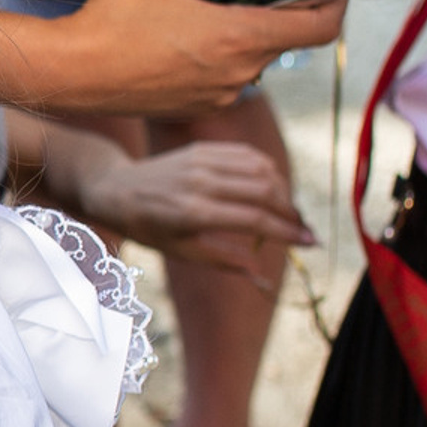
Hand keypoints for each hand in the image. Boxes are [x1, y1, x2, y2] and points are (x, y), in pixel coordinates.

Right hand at [52, 0, 344, 117]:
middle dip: (283, 12)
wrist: (70, 73)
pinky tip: (188, 39)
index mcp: (237, 36)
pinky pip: (230, 79)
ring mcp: (219, 96)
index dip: (336, 5)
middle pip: (288, 41)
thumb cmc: (109, 16)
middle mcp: (237, 73)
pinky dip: (224, 57)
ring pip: (257, 60)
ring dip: (249, 36)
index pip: (319, 28)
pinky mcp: (198, 107)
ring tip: (213, 11)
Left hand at [84, 140, 313, 277]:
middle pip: (264, 191)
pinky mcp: (203, 148)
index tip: (311, 243)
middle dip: (291, 212)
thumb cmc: (148, 228)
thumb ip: (225, 260)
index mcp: (193, 213)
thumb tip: (263, 278)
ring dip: (283, 191)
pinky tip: (272, 188)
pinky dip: (267, 171)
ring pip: (261, 169)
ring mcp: (202, 161)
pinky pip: (247, 155)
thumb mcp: (182, 252)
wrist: (115, 189)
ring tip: (288, 212)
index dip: (287, 232)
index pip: (255, 220)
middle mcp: (200, 182)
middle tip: (303, 230)